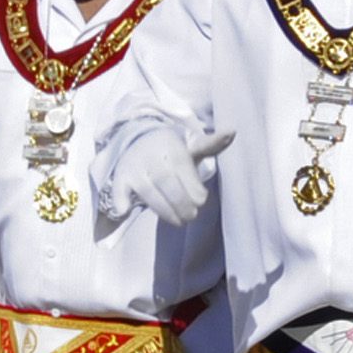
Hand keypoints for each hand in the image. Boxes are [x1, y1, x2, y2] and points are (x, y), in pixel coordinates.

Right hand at [94, 120, 230, 227]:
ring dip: (164, 210)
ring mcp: (134, 166)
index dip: (193, 187)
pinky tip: (126, 209)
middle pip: (166, 181)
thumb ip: (212, 144)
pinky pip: (119, 189)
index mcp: (171, 145)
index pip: (182, 167)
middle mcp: (151, 154)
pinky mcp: (121, 178)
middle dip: (181, 203)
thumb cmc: (173, 152)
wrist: (139, 144)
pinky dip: (120, 200)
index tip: (201, 200)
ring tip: (179, 221)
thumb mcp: (192, 148)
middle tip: (191, 216)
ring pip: (148, 191)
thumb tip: (233, 131)